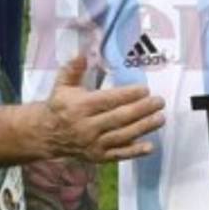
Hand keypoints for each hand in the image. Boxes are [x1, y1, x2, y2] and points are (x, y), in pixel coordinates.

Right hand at [40, 56, 164, 162]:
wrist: (47, 135)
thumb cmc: (60, 106)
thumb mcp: (62, 85)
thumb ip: (73, 69)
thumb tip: (83, 53)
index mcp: (80, 107)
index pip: (108, 100)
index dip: (128, 95)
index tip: (145, 89)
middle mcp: (87, 127)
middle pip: (119, 118)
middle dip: (142, 110)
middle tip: (159, 102)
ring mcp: (93, 144)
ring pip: (122, 136)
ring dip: (143, 127)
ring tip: (160, 118)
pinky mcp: (98, 157)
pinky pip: (119, 155)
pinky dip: (135, 152)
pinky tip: (150, 146)